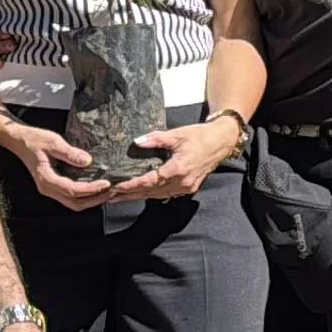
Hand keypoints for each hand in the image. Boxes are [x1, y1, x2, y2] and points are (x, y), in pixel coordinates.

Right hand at [0, 120, 112, 210]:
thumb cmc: (33, 140)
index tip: (106, 184)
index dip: (91, 189)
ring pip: (73, 203)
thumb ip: (69, 152)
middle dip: (95, 199)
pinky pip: (70, 197)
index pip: (72, 190)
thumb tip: (87, 161)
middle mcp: (47, 188)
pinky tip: (95, 189)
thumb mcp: (52, 141)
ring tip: (106, 192)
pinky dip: (84, 196)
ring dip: (91, 200)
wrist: (19, 140)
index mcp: (46, 179)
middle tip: (111, 191)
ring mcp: (50, 189)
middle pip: (75, 203)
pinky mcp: (54, 186)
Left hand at [107, 119, 241, 202]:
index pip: (149, 181)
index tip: (115, 187)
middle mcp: (181, 182)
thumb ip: (156, 139)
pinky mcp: (189, 188)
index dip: (131, 185)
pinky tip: (141, 195)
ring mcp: (186, 187)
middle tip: (109, 196)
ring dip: (139, 196)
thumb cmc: (199, 136)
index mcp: (177, 168)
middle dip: (129, 194)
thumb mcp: (177, 134)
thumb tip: (137, 142)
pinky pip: (167, 194)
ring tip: (120, 197)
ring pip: (157, 195)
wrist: (221, 142)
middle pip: (150, 192)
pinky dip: (152, 195)